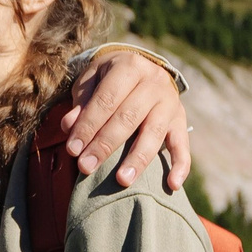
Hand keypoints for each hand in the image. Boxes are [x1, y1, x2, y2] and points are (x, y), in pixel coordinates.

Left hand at [61, 48, 193, 193]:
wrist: (140, 69)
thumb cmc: (107, 80)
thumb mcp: (91, 81)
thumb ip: (81, 102)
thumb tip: (69, 126)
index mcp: (129, 67)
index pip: (106, 100)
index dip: (88, 126)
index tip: (72, 149)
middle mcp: (154, 82)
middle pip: (128, 117)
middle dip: (105, 145)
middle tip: (86, 167)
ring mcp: (170, 102)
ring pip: (154, 133)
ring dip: (137, 159)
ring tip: (121, 181)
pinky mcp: (181, 120)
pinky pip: (183, 145)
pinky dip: (180, 166)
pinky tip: (172, 185)